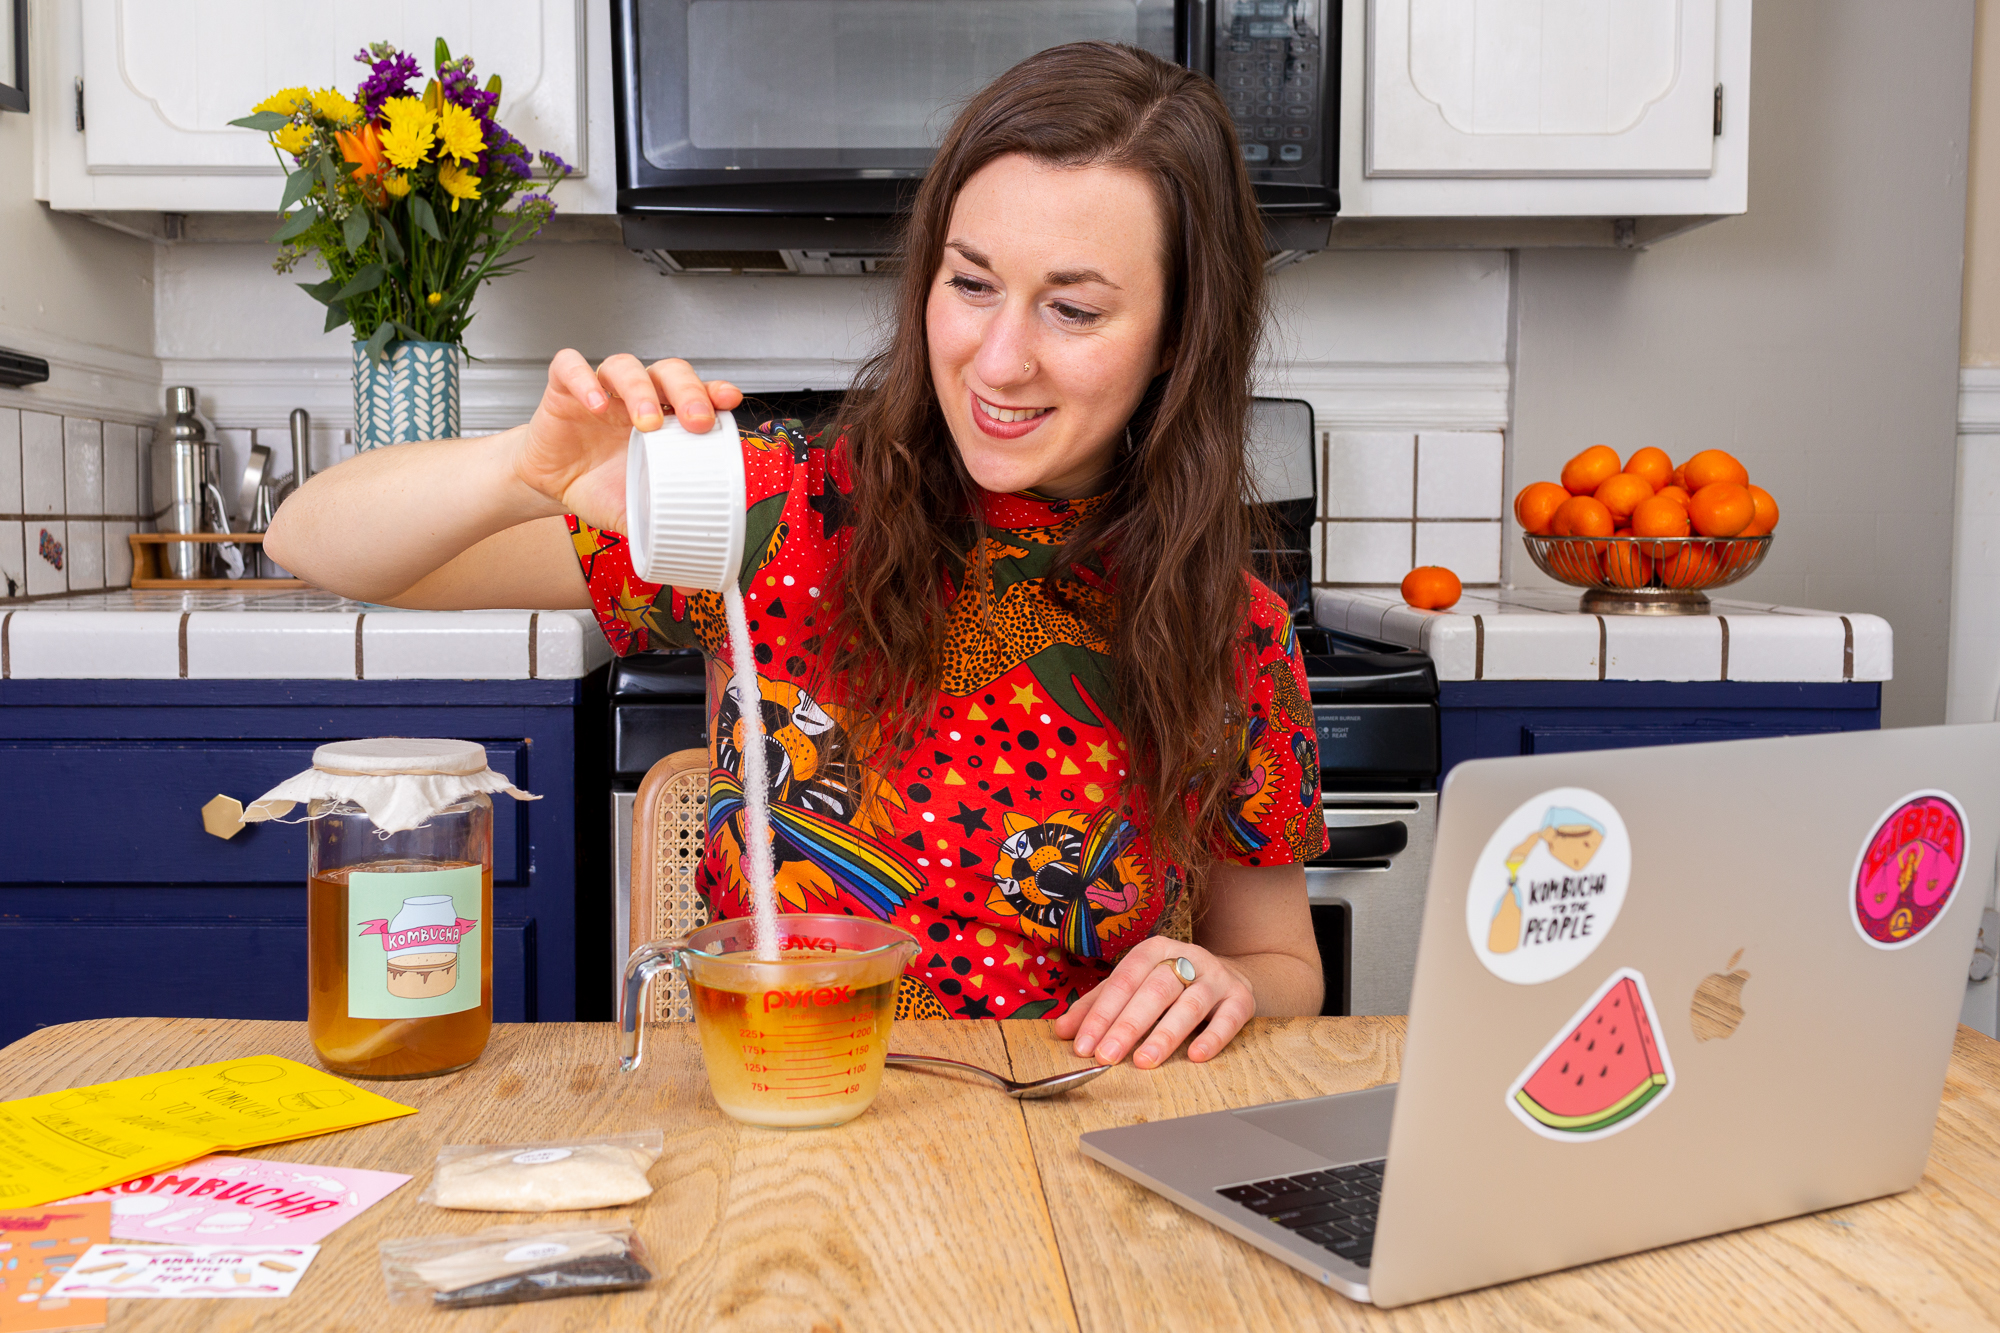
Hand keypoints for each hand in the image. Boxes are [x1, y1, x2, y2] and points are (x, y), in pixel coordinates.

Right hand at [511, 351, 743, 532]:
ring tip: (647, 422)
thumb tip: (692, 570)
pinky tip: (596, 404)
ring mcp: (603, 389)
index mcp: (665, 420)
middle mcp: (638, 397)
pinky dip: (584, 380)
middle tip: (695, 422)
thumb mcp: (636, 511)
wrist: (552, 487)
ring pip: (626, 367)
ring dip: (641, 389)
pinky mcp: (563, 389)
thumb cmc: (598, 487)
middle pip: (669, 373)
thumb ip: (662, 527)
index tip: (729, 401)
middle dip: (688, 391)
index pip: (697, 392)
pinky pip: (570, 368)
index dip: (714, 391)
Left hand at [1051, 937, 1256, 1068]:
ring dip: (1166, 1033)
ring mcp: (1217, 977)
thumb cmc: (1172, 985)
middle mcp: (1187, 958)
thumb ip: (1099, 1006)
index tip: (1083, 1045)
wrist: (1230, 975)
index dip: (1101, 1013)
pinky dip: (1213, 1037)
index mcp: (1155, 950)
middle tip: (1107, 1056)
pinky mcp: (1241, 998)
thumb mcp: (1135, 987)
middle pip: (1154, 990)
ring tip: (1145, 1060)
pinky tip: (1196, 1056)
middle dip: (1128, 1025)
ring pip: (1190, 1004)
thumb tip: (1064, 1031)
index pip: (1123, 980)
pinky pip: (1229, 1018)